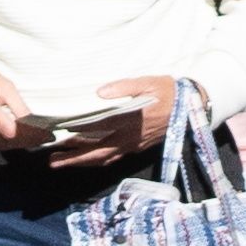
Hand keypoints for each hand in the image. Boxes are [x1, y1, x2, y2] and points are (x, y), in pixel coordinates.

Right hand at [0, 43, 39, 148]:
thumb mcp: (4, 84)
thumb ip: (18, 106)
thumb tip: (34, 124)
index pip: (11, 131)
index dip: (31, 136)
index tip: (47, 135)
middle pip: (6, 141)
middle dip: (28, 141)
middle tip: (43, 137)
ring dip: (18, 144)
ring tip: (32, 138)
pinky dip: (4, 142)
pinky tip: (14, 136)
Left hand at [46, 76, 176, 165]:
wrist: (193, 107)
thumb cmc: (169, 92)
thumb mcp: (148, 83)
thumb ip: (124, 87)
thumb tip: (100, 92)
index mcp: (131, 120)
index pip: (99, 128)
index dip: (79, 132)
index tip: (59, 133)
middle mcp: (131, 137)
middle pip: (98, 152)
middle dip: (74, 159)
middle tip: (52, 162)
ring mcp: (134, 145)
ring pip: (105, 157)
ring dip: (82, 161)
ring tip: (60, 162)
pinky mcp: (138, 147)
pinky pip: (114, 156)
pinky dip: (97, 158)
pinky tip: (85, 157)